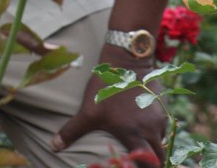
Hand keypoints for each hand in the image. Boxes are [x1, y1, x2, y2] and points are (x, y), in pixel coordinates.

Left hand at [51, 50, 165, 166]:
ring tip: (143, 143)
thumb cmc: (106, 87)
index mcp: (134, 135)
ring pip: (162, 137)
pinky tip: (144, 124)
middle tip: (142, 161)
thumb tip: (53, 146)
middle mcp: (150, 128)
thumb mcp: (88, 111)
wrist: (125, 59)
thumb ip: (72, 131)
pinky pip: (163, 122)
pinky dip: (156, 128)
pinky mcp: (160, 102)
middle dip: (153, 160)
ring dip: (155, 143)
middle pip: (160, 154)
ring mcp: (158, 115)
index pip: (149, 163)